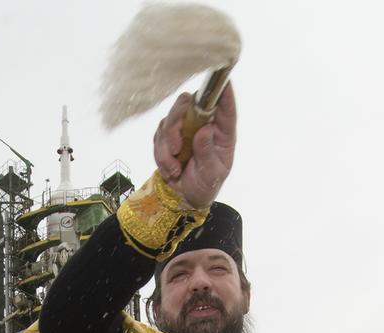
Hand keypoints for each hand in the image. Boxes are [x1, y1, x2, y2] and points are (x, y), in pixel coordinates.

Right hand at [153, 84, 236, 209]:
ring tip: (175, 169)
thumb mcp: (212, 175)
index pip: (224, 107)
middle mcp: (203, 124)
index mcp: (221, 131)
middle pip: (187, 103)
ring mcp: (184, 128)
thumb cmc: (206, 186)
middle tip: (176, 148)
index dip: (222, 92)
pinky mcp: (168, 135)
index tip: (222, 82)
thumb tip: (205, 130)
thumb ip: (208, 153)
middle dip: (176, 123)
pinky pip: (158, 136)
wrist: (186, 199)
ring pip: (169, 119)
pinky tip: (171, 170)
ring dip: (167, 146)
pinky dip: (161, 155)